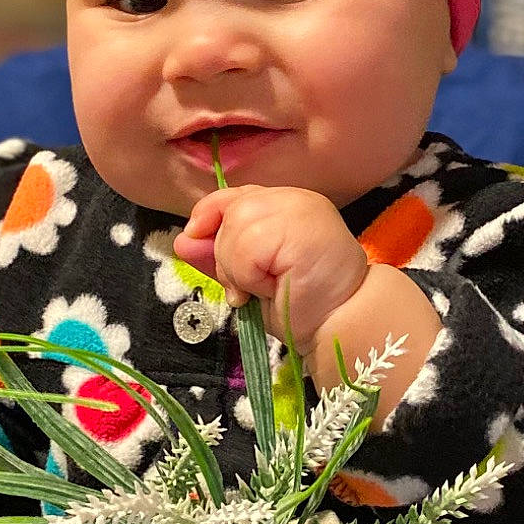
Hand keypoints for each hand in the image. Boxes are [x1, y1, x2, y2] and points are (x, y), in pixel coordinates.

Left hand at [174, 186, 368, 348]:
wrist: (341, 326)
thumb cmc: (302, 307)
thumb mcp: (249, 278)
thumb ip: (218, 256)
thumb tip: (182, 240)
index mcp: (285, 203)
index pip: (230, 198)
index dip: (210, 223)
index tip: (219, 262)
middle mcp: (293, 197)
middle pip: (227, 210)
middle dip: (225, 257)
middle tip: (254, 287)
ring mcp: (298, 208)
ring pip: (232, 229)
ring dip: (238, 270)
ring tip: (267, 288)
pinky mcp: (298, 227)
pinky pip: (246, 248)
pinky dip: (249, 276)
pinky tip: (274, 287)